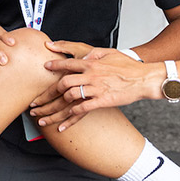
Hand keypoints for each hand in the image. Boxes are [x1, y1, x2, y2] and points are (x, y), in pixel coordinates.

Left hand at [36, 41, 151, 131]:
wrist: (144, 79)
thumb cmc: (129, 66)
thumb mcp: (110, 53)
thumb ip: (94, 53)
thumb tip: (83, 55)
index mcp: (91, 62)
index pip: (67, 64)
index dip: (54, 66)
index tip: (44, 69)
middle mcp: (90, 75)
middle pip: (62, 84)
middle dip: (45, 95)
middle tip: (35, 103)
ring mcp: (95, 89)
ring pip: (68, 99)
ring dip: (53, 110)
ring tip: (42, 118)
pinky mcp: (101, 101)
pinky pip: (80, 111)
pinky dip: (69, 120)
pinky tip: (61, 127)